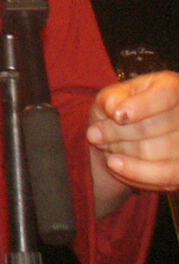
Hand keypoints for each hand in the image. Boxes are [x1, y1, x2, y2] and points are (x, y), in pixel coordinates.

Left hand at [87, 69, 178, 207]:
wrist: (126, 140)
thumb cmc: (120, 111)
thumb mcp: (111, 97)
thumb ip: (111, 99)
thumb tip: (115, 110)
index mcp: (171, 86)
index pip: (166, 95)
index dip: (143, 106)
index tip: (116, 116)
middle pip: (154, 127)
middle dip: (117, 134)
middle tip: (93, 135)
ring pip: (156, 154)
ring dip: (122, 153)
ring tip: (104, 148)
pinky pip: (167, 178)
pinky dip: (136, 174)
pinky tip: (114, 166)